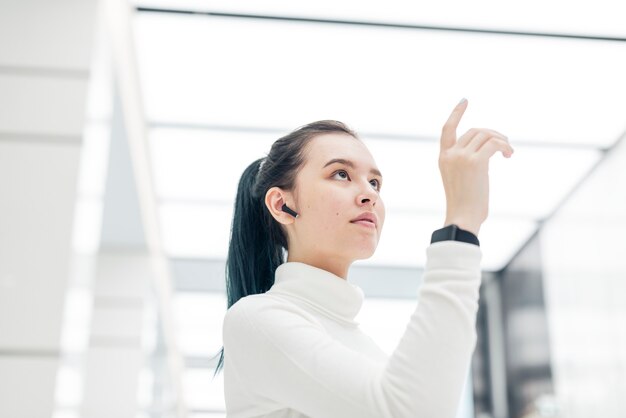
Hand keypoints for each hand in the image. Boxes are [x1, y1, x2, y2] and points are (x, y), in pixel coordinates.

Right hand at [438, 98, 513, 235]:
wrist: (462, 217)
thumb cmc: (464, 205)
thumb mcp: (460, 179)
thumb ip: (467, 162)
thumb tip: (490, 149)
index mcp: (443, 158)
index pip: (447, 129)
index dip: (456, 113)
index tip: (465, 100)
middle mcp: (451, 154)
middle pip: (475, 131)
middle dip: (493, 134)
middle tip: (505, 146)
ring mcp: (462, 157)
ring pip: (486, 135)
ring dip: (502, 141)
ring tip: (509, 152)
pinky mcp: (475, 162)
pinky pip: (494, 144)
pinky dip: (505, 147)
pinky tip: (508, 156)